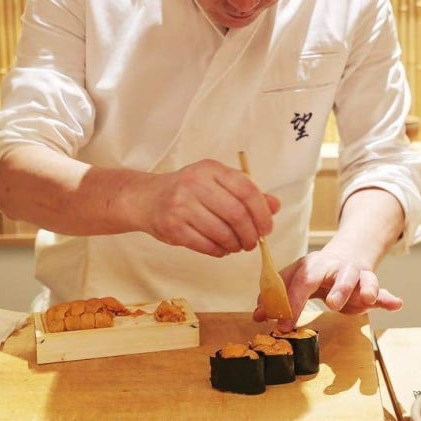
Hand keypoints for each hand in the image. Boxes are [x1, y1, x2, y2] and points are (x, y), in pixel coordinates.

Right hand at [138, 159, 280, 257]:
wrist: (145, 198)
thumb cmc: (187, 191)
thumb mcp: (215, 183)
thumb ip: (246, 193)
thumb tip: (274, 206)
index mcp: (210, 169)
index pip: (246, 189)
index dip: (262, 212)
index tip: (267, 228)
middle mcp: (194, 184)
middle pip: (236, 214)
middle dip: (250, 234)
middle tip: (253, 242)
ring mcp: (181, 205)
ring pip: (222, 232)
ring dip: (235, 244)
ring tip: (237, 246)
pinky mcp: (172, 227)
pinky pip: (205, 244)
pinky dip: (219, 250)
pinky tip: (222, 249)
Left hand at [252, 245, 401, 331]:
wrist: (344, 255)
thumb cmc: (315, 275)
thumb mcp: (294, 281)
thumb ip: (277, 299)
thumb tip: (257, 316)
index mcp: (311, 265)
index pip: (300, 281)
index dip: (291, 303)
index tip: (283, 325)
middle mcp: (334, 267)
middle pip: (336, 274)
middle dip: (335, 288)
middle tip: (332, 305)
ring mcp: (354, 274)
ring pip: (361, 278)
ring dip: (364, 289)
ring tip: (367, 300)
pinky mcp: (370, 283)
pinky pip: (381, 290)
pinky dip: (388, 298)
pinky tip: (395, 304)